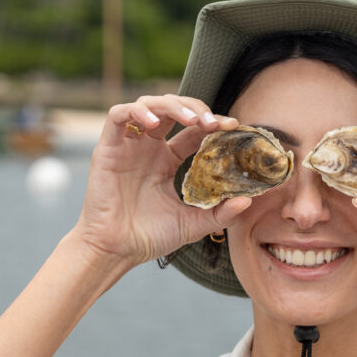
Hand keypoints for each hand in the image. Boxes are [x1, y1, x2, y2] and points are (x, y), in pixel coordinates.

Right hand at [72, 95, 250, 268]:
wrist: (115, 251)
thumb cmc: (150, 237)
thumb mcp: (193, 225)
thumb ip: (220, 213)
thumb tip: (248, 201)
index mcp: (168, 161)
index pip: (193, 131)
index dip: (213, 123)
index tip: (232, 126)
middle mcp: (149, 148)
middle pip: (174, 109)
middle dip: (196, 108)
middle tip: (214, 122)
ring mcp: (129, 146)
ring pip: (149, 105)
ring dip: (172, 105)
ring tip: (192, 120)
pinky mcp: (108, 148)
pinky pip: (118, 115)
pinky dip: (137, 112)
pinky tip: (155, 125)